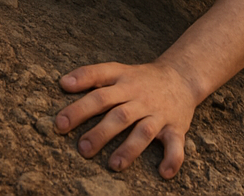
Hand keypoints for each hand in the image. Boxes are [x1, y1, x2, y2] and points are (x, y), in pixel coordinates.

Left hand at [55, 60, 198, 177]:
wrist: (182, 76)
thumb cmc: (141, 79)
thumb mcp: (119, 70)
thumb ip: (92, 75)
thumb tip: (63, 83)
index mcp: (124, 81)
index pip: (100, 85)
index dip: (81, 93)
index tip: (62, 104)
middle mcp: (140, 96)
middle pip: (119, 113)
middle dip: (100, 131)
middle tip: (82, 148)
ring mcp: (158, 112)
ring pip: (143, 131)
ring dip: (129, 149)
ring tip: (112, 165)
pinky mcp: (175, 127)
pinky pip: (175, 144)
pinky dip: (172, 158)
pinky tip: (164, 172)